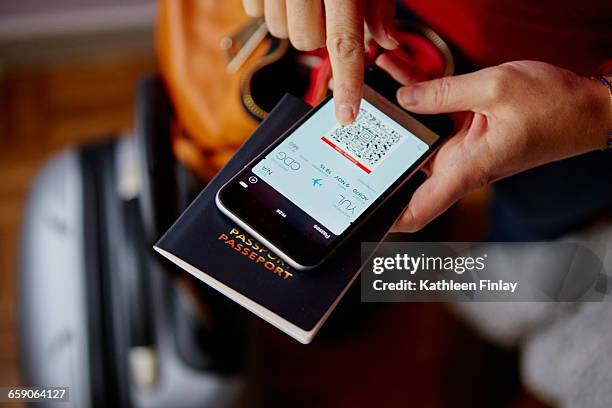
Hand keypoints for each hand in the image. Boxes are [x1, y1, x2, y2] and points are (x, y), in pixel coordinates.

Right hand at [242, 0, 397, 123]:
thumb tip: (384, 40)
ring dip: (293, 20)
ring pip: (280, 31)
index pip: (344, 42)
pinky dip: (269, 6)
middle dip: (319, 33)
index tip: (347, 115)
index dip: (348, 82)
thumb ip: (376, 1)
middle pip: (307, 41)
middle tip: (324, 7)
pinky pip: (256, 12)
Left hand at [376, 59, 611, 231]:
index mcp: (465, 169)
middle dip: (378, 153)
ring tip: (369, 93)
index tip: (362, 216)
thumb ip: (443, 93)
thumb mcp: (495, 89)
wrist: (588, 108)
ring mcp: (463, 151)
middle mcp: (460, 166)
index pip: (418, 210)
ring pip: (417, 141)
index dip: (387, 220)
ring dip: (396, 121)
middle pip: (406, 172)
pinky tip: (399, 79)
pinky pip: (434, 122)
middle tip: (351, 131)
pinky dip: (417, 103)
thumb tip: (405, 98)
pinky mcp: (468, 136)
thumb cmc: (554, 108)